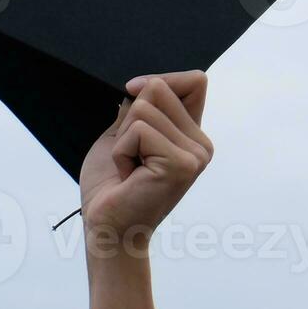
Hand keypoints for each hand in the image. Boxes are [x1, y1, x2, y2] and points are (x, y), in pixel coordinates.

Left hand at [79, 72, 213, 244]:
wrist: (106, 227)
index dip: (161, 81)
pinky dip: (122, 150)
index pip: (194, 81)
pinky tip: (128, 175)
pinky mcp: (181, 165)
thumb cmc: (112, 186)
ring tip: (129, 167)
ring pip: (145, 108)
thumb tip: (145, 83)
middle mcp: (201, 145)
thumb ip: (139, 107)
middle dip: (130, 117)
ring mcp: (195, 155)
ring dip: (123, 138)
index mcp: (193, 136)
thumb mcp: (124, 135)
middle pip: (161, 88)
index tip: (133, 96)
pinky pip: (139, 130)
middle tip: (131, 155)